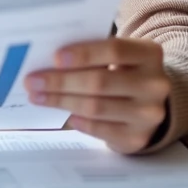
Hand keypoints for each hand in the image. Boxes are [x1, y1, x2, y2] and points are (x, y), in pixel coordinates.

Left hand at [23, 38, 169, 153]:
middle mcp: (155, 84)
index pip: (115, 50)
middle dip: (62, 82)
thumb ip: (94, 54)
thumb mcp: (120, 57)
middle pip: (101, 81)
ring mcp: (149, 114)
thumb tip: (49, 61)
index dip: (84, 54)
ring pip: (96, 107)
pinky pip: (101, 130)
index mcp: (150, 54)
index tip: (54, 57)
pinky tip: (65, 115)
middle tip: (33, 81)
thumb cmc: (124, 72)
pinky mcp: (138, 138)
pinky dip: (79, 122)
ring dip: (62, 101)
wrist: (151, 103)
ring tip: (38, 96)